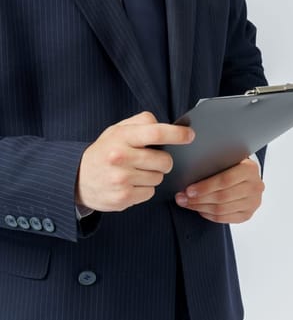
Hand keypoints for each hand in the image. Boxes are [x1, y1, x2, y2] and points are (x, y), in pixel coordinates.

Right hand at [75, 111, 194, 211]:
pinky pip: (150, 192)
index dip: (177, 134)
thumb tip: (168, 124)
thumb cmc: (105, 151)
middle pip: (165, 160)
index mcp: (122, 137)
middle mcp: (120, 157)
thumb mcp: (118, 130)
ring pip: (159, 178)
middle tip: (149, 160)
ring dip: (152, 176)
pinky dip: (144, 189)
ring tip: (134, 172)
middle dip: (163, 161)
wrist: (76, 178)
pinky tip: (130, 184)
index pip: (156, 132)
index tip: (190, 136)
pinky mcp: (123, 197)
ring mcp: (121, 179)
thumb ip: (142, 122)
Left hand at [175, 159, 264, 223]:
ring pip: (221, 209)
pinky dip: (208, 215)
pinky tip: (199, 209)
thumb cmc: (233, 166)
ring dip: (200, 208)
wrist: (248, 177)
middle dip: (199, 199)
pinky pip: (224, 218)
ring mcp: (253, 202)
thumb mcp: (227, 160)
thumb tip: (190, 174)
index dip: (205, 187)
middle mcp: (255, 186)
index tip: (188, 190)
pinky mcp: (247, 214)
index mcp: (250, 169)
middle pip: (222, 197)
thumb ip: (214, 165)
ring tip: (187, 203)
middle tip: (182, 198)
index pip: (225, 180)